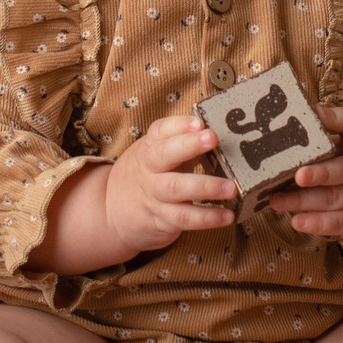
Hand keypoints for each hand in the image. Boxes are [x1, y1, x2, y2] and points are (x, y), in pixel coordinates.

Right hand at [36, 114, 235, 273]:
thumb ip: (178, 142)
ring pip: (176, 188)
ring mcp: (154, 196)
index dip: (179, 125)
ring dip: (205, 187)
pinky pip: (185, 218)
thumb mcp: (152, 154)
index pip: (160, 130)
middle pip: (163, 155)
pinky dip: (207, 218)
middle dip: (188, 145)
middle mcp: (149, 170)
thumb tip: (216, 131)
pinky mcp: (162, 220)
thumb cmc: (144, 176)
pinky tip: (228, 216)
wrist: (111, 213)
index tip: (199, 122)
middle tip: (213, 138)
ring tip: (231, 188)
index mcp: (149, 148)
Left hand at [267, 107, 342, 267]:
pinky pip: (337, 224)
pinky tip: (297, 221)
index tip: (305, 157)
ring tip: (276, 201)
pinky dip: (316, 224)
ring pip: (334, 201)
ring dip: (303, 202)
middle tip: (294, 177)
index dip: (330, 150)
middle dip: (318, 178)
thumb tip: (309, 108)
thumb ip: (337, 122)